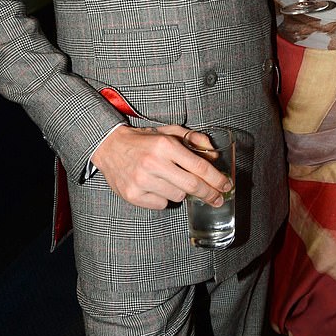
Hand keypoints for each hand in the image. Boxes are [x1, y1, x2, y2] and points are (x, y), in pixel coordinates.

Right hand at [91, 124, 232, 209]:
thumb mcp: (169, 132)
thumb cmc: (144, 139)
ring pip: (177, 196)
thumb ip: (193, 139)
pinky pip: (161, 204)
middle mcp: (154, 163)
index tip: (226, 185)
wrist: (109, 147)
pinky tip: (156, 186)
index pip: (198, 166)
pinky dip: (164, 197)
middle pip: (192, 186)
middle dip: (209, 194)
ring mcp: (142, 181)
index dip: (216, 179)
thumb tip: (214, 154)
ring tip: (171, 179)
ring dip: (181, 191)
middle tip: (218, 199)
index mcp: (165, 145)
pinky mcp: (133, 195)